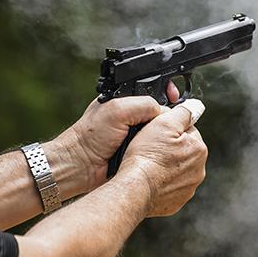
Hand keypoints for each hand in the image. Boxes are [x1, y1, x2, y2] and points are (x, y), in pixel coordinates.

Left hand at [54, 83, 181, 192]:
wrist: (81, 165)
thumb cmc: (91, 136)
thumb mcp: (118, 110)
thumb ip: (144, 104)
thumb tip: (166, 111)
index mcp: (126, 100)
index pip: (154, 92)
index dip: (167, 94)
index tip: (176, 98)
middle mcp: (132, 116)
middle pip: (161, 113)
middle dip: (167, 118)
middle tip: (170, 124)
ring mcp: (135, 134)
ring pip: (160, 132)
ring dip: (161, 136)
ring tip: (163, 139)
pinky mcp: (136, 151)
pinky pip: (154, 148)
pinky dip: (157, 150)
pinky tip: (157, 152)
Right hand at [119, 99, 207, 216]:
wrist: (135, 187)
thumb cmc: (146, 156)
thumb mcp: (164, 123)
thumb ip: (183, 112)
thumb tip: (196, 106)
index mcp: (199, 150)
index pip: (188, 131)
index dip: (170, 129)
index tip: (157, 134)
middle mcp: (198, 171)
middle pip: (183, 151)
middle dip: (169, 149)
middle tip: (151, 148)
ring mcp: (187, 188)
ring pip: (176, 170)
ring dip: (165, 166)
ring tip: (148, 164)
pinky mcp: (176, 202)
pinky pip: (169, 187)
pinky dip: (161, 182)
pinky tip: (149, 178)